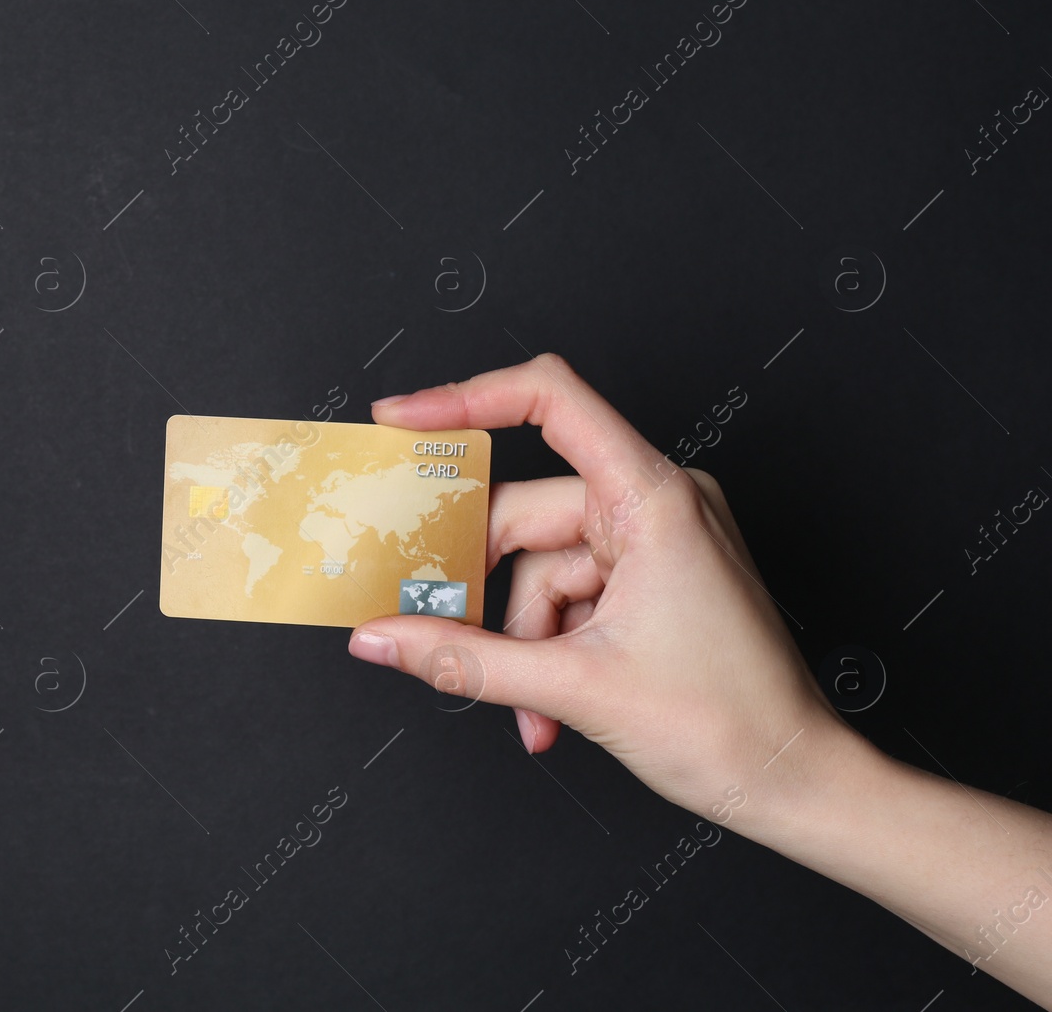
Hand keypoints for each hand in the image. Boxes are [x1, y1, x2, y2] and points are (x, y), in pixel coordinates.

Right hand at [349, 354, 856, 820]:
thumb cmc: (733, 725)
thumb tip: (383, 638)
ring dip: (521, 642)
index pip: (552, 401)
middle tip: (435, 627)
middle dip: (487, 594)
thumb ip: (463, 657)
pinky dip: (549, 649)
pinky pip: (570, 594)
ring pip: (540, 567)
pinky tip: (552, 708)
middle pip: (526, 514)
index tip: (402, 421)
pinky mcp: (654, 578)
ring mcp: (656, 542)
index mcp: (654, 498)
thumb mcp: (576, 687)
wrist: (797, 783)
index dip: (466, 399)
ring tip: (535, 707)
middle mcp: (657, 504)